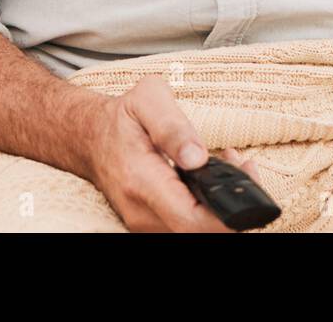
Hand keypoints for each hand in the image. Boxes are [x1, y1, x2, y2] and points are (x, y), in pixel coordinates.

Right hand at [80, 75, 265, 231]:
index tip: (243, 183)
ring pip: (197, 231)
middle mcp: (142, 213)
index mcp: (142, 181)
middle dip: (231, 204)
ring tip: (225, 164)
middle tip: (240, 164)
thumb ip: (172, 126)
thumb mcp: (146, 100)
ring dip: (219, 206)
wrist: (88, 137)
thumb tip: (198, 158)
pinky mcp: (151, 226)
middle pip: (202, 232)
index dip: (227, 215)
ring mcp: (145, 224)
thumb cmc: (121, 117)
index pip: (193, 222)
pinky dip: (206, 208)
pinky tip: (209, 179)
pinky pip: (186, 226)